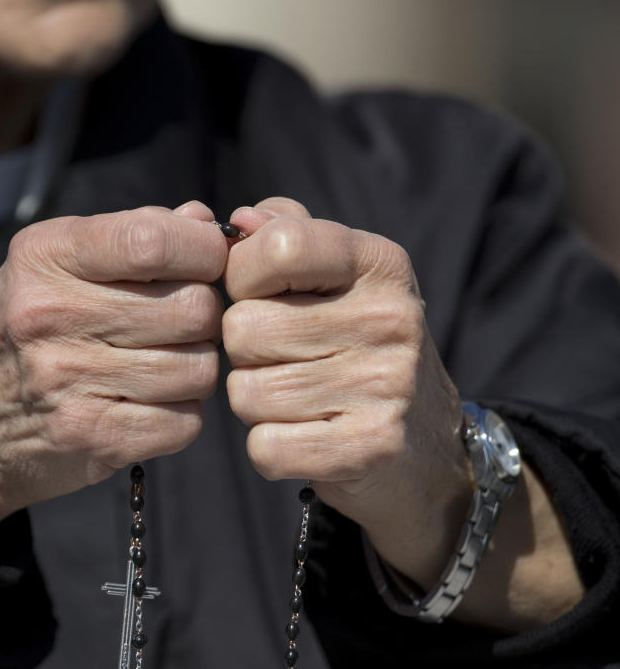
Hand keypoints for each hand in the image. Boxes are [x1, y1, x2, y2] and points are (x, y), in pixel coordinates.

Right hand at [0, 203, 227, 539]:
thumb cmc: (19, 330)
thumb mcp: (53, 264)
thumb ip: (131, 233)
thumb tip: (203, 221)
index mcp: (46, 256)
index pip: (154, 239)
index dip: (204, 251)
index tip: (204, 263)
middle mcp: (52, 314)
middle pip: (193, 308)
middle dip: (202, 317)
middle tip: (177, 326)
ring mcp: (69, 379)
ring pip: (198, 368)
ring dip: (193, 369)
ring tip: (158, 367)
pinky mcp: (89, 436)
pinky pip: (184, 422)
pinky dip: (179, 416)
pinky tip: (147, 405)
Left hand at [221, 197, 474, 589]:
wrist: (427, 445)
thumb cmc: (359, 346)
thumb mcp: (340, 277)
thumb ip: (287, 233)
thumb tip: (241, 220)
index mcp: (380, 263)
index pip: (276, 247)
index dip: (243, 277)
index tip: (262, 296)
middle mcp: (391, 318)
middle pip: (244, 328)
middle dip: (246, 352)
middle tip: (284, 360)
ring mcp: (386, 385)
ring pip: (246, 392)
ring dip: (256, 403)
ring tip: (298, 399)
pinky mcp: (370, 447)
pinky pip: (266, 446)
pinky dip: (271, 449)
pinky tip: (305, 437)